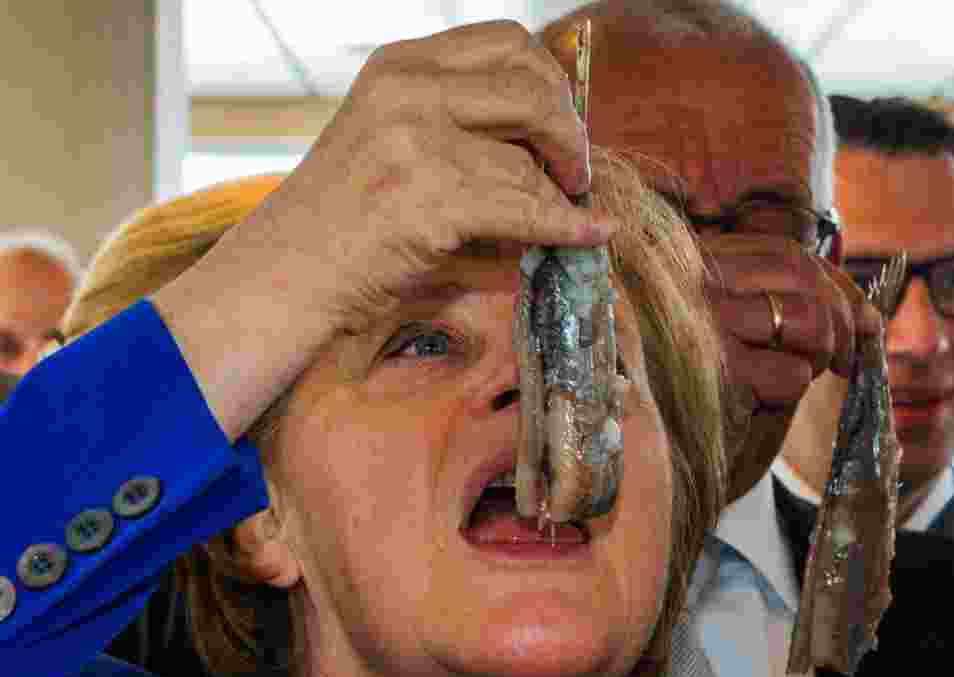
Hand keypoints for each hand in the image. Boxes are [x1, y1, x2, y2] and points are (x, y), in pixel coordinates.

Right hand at [152, 21, 613, 440]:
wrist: (281, 278)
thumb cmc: (338, 220)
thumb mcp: (388, 141)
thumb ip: (456, 122)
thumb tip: (556, 138)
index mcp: (400, 65)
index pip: (507, 43)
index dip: (552, 81)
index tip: (564, 121)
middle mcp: (407, 90)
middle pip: (532, 90)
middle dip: (571, 134)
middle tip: (576, 172)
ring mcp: (416, 142)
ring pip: (527, 163)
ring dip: (557, 197)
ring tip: (565, 216)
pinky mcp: (430, 201)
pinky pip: (525, 211)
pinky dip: (566, 228)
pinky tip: (592, 235)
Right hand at [701, 234, 881, 500]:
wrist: (654, 462)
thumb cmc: (703, 398)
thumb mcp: (738, 339)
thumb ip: (786, 310)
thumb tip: (871, 316)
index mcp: (693, 268)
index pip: (784, 254)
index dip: (837, 283)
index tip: (863, 320)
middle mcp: (693, 285)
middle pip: (801, 272)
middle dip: (843, 317)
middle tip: (845, 361)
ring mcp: (704, 324)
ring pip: (807, 317)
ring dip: (823, 354)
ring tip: (800, 378)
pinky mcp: (718, 371)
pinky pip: (792, 373)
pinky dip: (793, 392)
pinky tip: (760, 402)